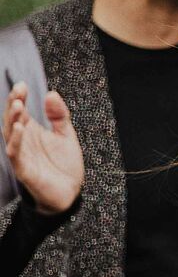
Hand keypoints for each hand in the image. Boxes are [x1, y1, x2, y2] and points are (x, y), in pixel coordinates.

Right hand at [4, 84, 81, 214]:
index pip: (20, 110)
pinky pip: (15, 152)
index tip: (23, 84)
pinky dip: (16, 139)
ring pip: (10, 133)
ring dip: (12, 118)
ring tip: (19, 106)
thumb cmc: (64, 164)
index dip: (19, 97)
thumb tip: (52, 93)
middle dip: (13, 103)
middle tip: (18, 91)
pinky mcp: (23, 168)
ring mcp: (21, 153)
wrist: (69, 192)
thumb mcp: (66, 135)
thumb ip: (59, 116)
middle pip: (12, 118)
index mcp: (30, 130)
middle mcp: (22, 140)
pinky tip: (19, 127)